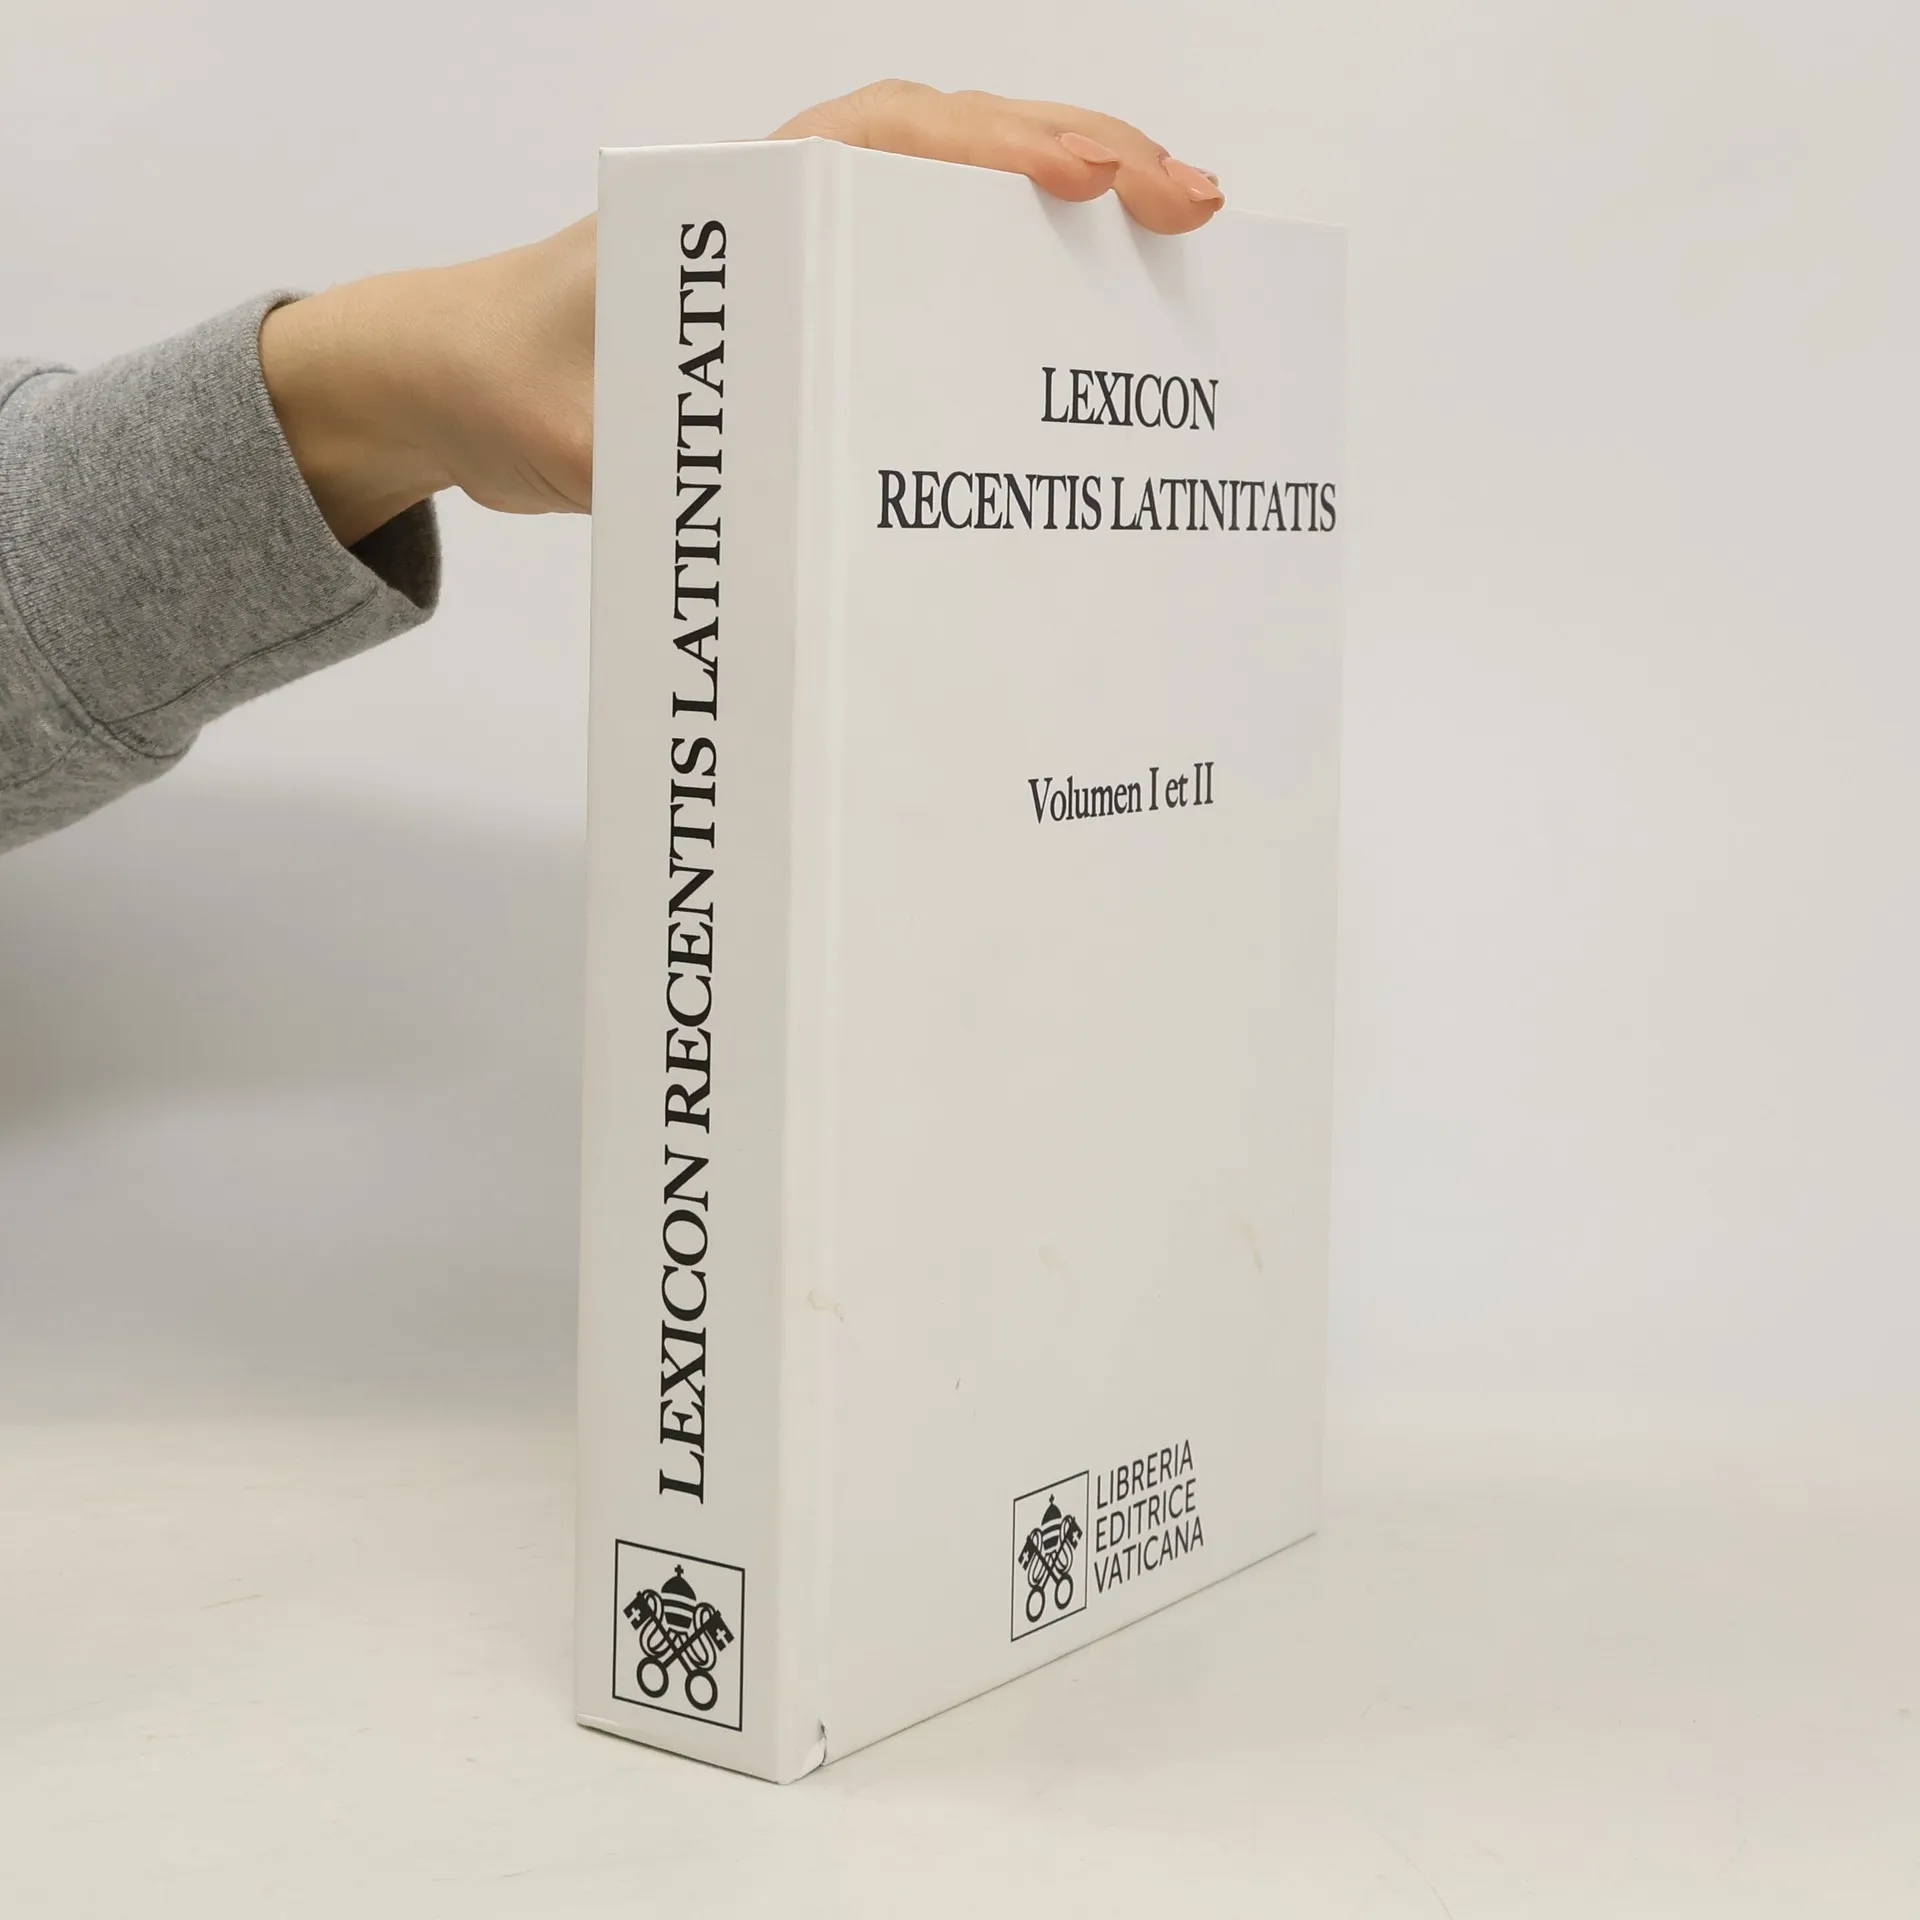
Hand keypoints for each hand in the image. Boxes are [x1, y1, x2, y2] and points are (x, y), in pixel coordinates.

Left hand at [259, 82, 1225, 547]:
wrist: (446, 384)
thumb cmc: (504, 382)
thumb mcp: (579, 440)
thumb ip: (664, 466)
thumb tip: (775, 524)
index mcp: (731, 202)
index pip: (891, 146)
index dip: (1003, 154)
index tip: (1096, 179)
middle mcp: (779, 203)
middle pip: (955, 148)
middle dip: (1082, 163)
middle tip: (1195, 209)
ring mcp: (798, 246)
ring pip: (954, 195)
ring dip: (1062, 204)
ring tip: (1170, 239)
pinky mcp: (806, 301)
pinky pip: (925, 263)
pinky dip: (1005, 271)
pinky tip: (1070, 311)